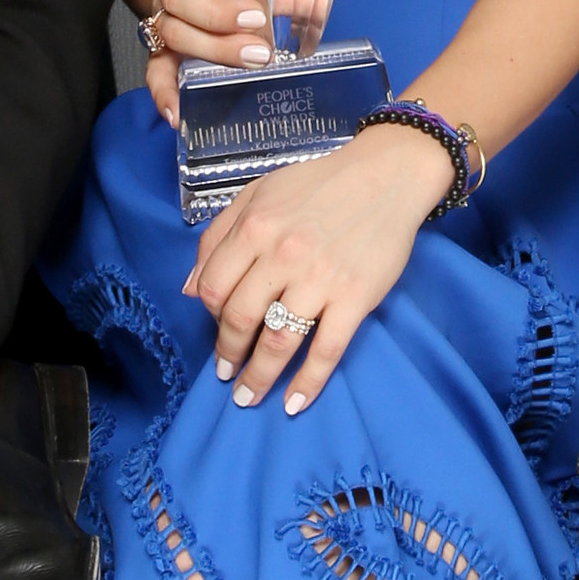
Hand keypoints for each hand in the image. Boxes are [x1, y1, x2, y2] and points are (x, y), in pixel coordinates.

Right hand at [132, 0, 374, 128]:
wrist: (233, 16)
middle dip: (214, 10)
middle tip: (257, 22)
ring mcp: (166, 18)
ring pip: (172, 31)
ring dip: (212, 47)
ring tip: (254, 58)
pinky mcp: (164, 54)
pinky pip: (156, 73)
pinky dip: (165, 94)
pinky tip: (180, 112)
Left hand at [184, 123, 450, 411]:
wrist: (386, 176)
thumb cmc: (320, 184)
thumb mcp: (259, 194)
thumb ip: (218, 236)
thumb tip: (191, 289)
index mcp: (255, 228)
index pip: (214, 288)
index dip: (209, 318)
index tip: (217, 332)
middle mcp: (282, 255)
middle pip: (239, 319)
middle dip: (228, 355)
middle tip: (226, 374)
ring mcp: (320, 279)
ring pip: (278, 341)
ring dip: (258, 377)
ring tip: (248, 397)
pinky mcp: (355, 297)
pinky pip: (327, 350)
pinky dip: (308, 383)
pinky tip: (294, 403)